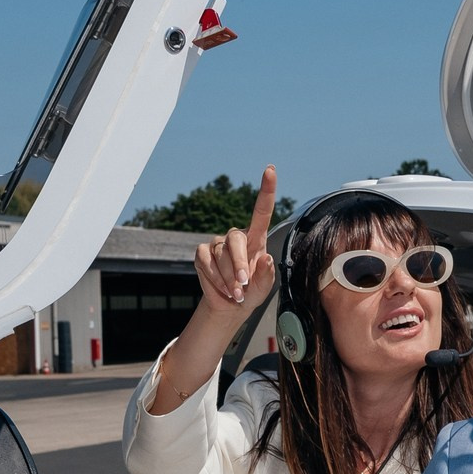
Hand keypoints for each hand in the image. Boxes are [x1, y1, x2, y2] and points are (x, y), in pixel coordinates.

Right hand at [191, 165, 277, 310]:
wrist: (230, 304)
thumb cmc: (251, 291)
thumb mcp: (264, 286)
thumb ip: (267, 274)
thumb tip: (265, 259)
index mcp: (256, 238)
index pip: (262, 211)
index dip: (266, 190)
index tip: (270, 169)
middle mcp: (236, 237)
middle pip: (236, 240)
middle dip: (240, 265)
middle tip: (243, 285)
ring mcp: (217, 243)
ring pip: (221, 256)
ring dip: (229, 278)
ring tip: (236, 292)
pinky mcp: (202, 253)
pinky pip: (206, 263)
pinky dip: (215, 279)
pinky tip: (222, 288)